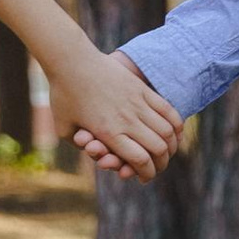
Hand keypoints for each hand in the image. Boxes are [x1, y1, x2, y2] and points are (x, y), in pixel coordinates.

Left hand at [52, 46, 181, 180]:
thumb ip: (79, 146)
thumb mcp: (63, 128)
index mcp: (108, 133)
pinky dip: (176, 124)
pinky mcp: (141, 90)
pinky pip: (167, 110)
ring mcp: (136, 103)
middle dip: (161, 164)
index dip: (147, 173)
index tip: (144, 178)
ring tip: (167, 152)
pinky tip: (175, 133)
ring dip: (170, 146)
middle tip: (157, 168)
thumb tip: (94, 155)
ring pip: (166, 130)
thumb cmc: (62, 95)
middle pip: (157, 148)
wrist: (72, 60)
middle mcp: (126, 119)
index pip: (139, 160)